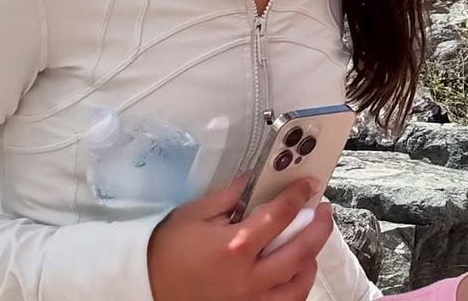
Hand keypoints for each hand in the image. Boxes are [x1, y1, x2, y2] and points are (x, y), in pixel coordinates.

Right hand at [147, 177, 332, 300]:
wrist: (145, 287)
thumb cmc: (168, 250)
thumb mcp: (197, 214)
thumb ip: (231, 196)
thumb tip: (255, 178)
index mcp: (236, 246)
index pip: (281, 214)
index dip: (300, 194)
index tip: (310, 183)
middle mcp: (248, 278)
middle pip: (301, 250)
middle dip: (320, 226)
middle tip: (322, 210)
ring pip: (298, 285)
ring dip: (311, 260)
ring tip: (311, 242)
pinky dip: (295, 288)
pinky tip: (295, 273)